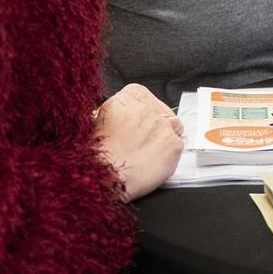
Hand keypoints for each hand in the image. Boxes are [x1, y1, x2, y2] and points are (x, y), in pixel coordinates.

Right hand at [95, 83, 184, 199]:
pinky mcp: (174, 144)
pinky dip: (169, 155)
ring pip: (173, 126)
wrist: (103, 177)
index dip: (141, 113)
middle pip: (160, 112)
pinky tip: (153, 162)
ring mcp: (164, 125)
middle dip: (153, 126)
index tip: (137, 123)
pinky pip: (178, 145)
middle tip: (140, 143)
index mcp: (128, 96)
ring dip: (163, 138)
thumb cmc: (95, 154)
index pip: (144, 98)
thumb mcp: (94, 122)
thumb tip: (116, 115)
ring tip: (146, 153)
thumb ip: (112, 113)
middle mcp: (149, 107)